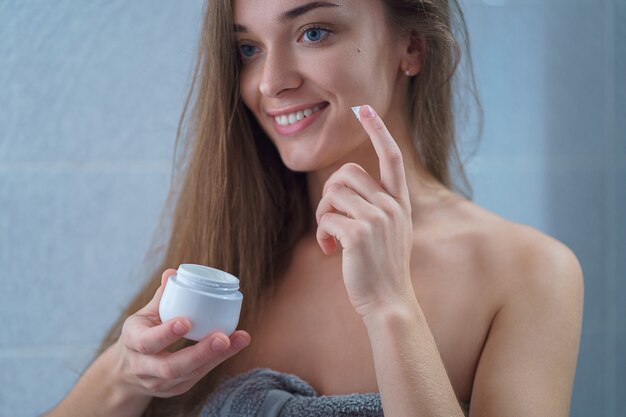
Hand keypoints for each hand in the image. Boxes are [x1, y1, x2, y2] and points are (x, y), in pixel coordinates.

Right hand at [113, 269, 250, 397]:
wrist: (127, 370)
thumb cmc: (141, 333)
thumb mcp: (144, 315)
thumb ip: (161, 297)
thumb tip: (172, 272)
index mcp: (133, 342)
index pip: (147, 342)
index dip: (166, 334)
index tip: (186, 322)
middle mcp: (143, 367)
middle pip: (171, 367)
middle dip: (200, 353)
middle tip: (222, 337)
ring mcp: (159, 383)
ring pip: (189, 374)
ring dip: (217, 357)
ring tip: (239, 340)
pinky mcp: (175, 389)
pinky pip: (198, 377)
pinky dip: (217, 360)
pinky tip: (234, 345)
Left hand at [315, 105, 414, 317]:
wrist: (390, 302)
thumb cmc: (382, 269)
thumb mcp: (388, 232)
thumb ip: (374, 207)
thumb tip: (339, 189)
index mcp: (400, 203)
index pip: (391, 157)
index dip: (378, 130)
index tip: (365, 108)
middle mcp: (391, 206)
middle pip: (347, 172)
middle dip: (330, 192)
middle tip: (330, 218)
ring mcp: (377, 219)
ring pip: (332, 193)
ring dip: (322, 215)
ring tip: (329, 237)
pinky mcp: (359, 234)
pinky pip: (325, 218)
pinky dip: (321, 234)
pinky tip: (330, 251)